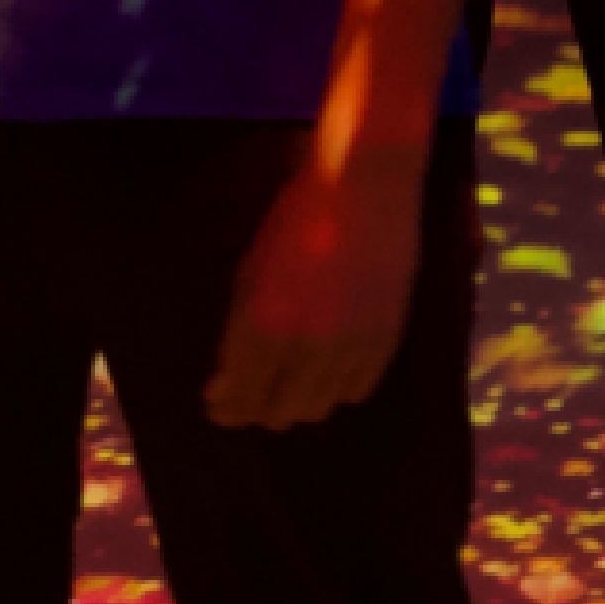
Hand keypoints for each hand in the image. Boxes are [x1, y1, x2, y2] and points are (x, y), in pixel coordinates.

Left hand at [203, 148, 422, 430]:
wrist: (362, 190)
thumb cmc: (293, 223)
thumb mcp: (248, 275)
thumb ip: (237, 334)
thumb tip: (224, 384)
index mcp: (262, 329)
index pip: (239, 397)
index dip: (225, 408)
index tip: (217, 404)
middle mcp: (306, 350)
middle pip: (277, 413)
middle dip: (255, 410)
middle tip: (246, 397)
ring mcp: (350, 350)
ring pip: (318, 409)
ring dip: (295, 403)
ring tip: (283, 385)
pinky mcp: (386, 343)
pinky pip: (357, 391)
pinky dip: (336, 390)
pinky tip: (323, 374)